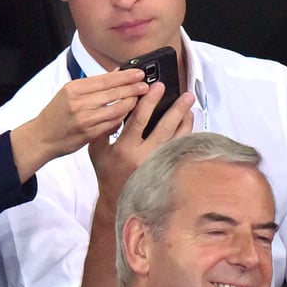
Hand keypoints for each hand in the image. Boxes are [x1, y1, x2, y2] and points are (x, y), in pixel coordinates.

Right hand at [10, 68, 149, 180]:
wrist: (42, 137)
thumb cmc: (56, 114)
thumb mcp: (69, 93)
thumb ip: (93, 84)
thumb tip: (116, 72)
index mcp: (74, 89)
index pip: (105, 79)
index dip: (125, 76)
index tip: (139, 73)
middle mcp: (79, 102)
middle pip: (113, 92)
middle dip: (132, 88)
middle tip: (146, 85)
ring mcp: (85, 119)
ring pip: (116, 108)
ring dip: (131, 103)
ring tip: (141, 99)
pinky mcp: (89, 133)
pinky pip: (112, 124)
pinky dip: (122, 118)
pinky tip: (130, 114)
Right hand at [88, 83, 193, 207]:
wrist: (117, 200)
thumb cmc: (107, 172)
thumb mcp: (97, 150)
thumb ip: (103, 128)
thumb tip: (116, 104)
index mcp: (124, 148)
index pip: (139, 118)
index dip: (150, 100)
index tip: (157, 86)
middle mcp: (143, 157)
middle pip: (165, 127)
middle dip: (177, 108)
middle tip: (186, 95)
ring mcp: (157, 165)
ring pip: (178, 139)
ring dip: (186, 121)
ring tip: (190, 107)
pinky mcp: (166, 171)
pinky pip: (180, 151)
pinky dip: (186, 136)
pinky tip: (189, 126)